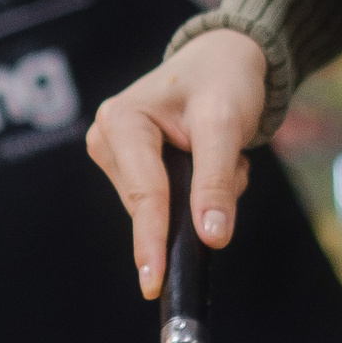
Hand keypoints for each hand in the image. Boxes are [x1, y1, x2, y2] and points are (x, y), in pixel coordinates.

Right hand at [85, 29, 265, 297]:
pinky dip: (201, 190)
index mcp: (121, 122)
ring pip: (166, 208)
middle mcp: (108, 139)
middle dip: (199, 199)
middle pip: (155, 206)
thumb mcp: (225, 124)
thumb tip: (211, 238)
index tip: (154, 283)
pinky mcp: (133, 168)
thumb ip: (216, 181)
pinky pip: (170, 201)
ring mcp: (118, 156)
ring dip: (205, 193)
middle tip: (233, 161)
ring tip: (223, 153)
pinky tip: (212, 160)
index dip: (153, 241)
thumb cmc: (224, 80)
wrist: (225, 59)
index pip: (145, 195)